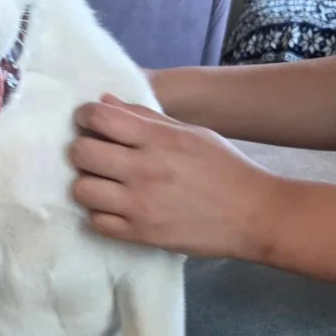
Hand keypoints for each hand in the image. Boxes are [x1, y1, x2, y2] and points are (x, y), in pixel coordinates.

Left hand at [70, 95, 277, 259]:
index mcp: (157, 139)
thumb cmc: (224, 168)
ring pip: (81, 189)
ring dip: (87, 184)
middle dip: (82, 150)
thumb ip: (145, 117)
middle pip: (81, 153)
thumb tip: (104, 102)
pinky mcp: (140, 234)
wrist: (254, 215)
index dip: (86, 116)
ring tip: (103, 183)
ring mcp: (139, 204)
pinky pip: (96, 222)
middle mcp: (143, 170)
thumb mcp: (190, 133)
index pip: (100, 118)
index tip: (90, 122)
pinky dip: (100, 213)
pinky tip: (114, 207)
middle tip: (95, 154)